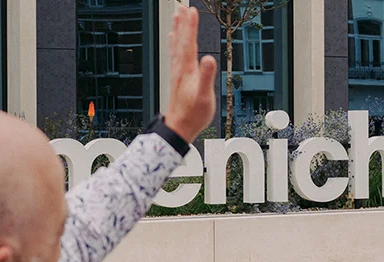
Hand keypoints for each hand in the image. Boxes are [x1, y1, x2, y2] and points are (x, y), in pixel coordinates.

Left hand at [163, 5, 218, 141]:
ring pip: (177, 45)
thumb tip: (209, 58)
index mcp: (187, 70)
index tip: (191, 10)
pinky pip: (175, 54)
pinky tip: (174, 38)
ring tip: (177, 16)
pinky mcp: (177, 77)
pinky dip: (175, 43)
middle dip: (183, 23)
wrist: (179, 127)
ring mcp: (177, 72)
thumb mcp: (204, 97)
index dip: (190, 26)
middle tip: (182, 6)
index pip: (189, 43)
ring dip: (178, 29)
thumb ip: (207, 77)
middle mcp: (180, 68)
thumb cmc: (193, 114)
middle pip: (181, 40)